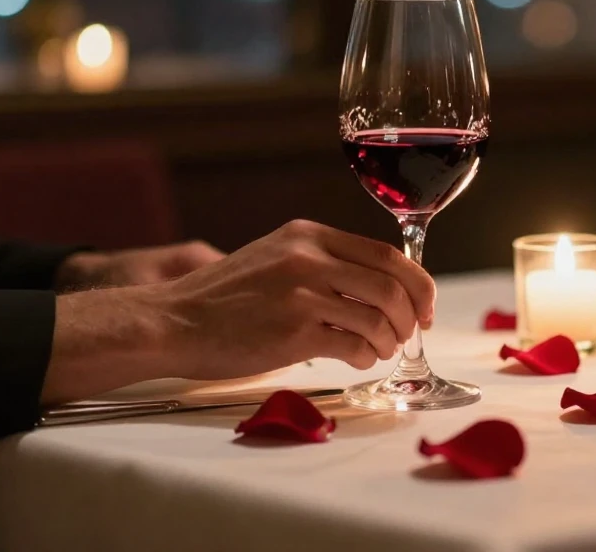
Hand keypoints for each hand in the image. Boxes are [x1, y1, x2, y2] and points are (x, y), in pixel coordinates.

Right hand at [43, 219, 436, 401]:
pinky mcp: (292, 331)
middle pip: (391, 285)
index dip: (417, 284)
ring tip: (377, 350)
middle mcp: (308, 257)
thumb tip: (383, 285)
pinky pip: (353, 345)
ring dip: (388, 341)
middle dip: (411, 316)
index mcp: (308, 235)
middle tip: (407, 334)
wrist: (171, 321)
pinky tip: (356, 360)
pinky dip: (365, 356)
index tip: (424, 308)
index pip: (387, 254)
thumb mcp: (276, 257)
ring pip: (378, 317)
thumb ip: (323, 261)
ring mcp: (301, 293)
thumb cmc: (225, 298)